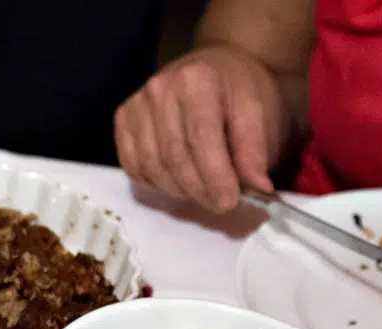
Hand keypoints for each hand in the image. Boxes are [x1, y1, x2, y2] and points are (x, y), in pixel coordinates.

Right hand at [114, 46, 291, 211]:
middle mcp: (158, 88)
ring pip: (152, 166)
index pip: (200, 137)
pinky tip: (178, 180)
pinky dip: (156, 183)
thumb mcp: (259, 112)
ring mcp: (135, 105)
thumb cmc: (239, 92)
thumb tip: (259, 187)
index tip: (229, 202)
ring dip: (178, 190)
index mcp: (196, 79)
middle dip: (198, 189)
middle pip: (173, 156)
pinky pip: (133, 165)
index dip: (214, 176)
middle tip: (220, 204)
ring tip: (203, 193)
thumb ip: (255, 149)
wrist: (217, 70)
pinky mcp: (123, 121)